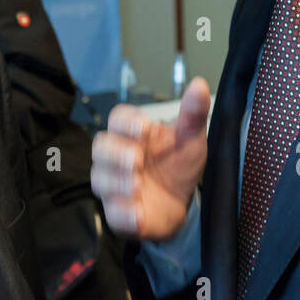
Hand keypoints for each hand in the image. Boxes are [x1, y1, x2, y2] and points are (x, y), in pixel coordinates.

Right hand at [91, 76, 209, 241]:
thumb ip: (194, 113)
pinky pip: (112, 213)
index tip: (143, 128)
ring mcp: (114, 186)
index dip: (126, 123)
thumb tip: (199, 85)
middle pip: (100, 148)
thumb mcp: (191, 137)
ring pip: (100, 180)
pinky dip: (122, 212)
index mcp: (133, 133)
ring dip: (117, 182)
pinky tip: (138, 212)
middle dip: (115, 154)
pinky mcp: (118, 213)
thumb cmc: (179, 163)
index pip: (117, 119)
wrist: (184, 202)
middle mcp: (117, 157)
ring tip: (137, 185)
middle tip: (137, 160)